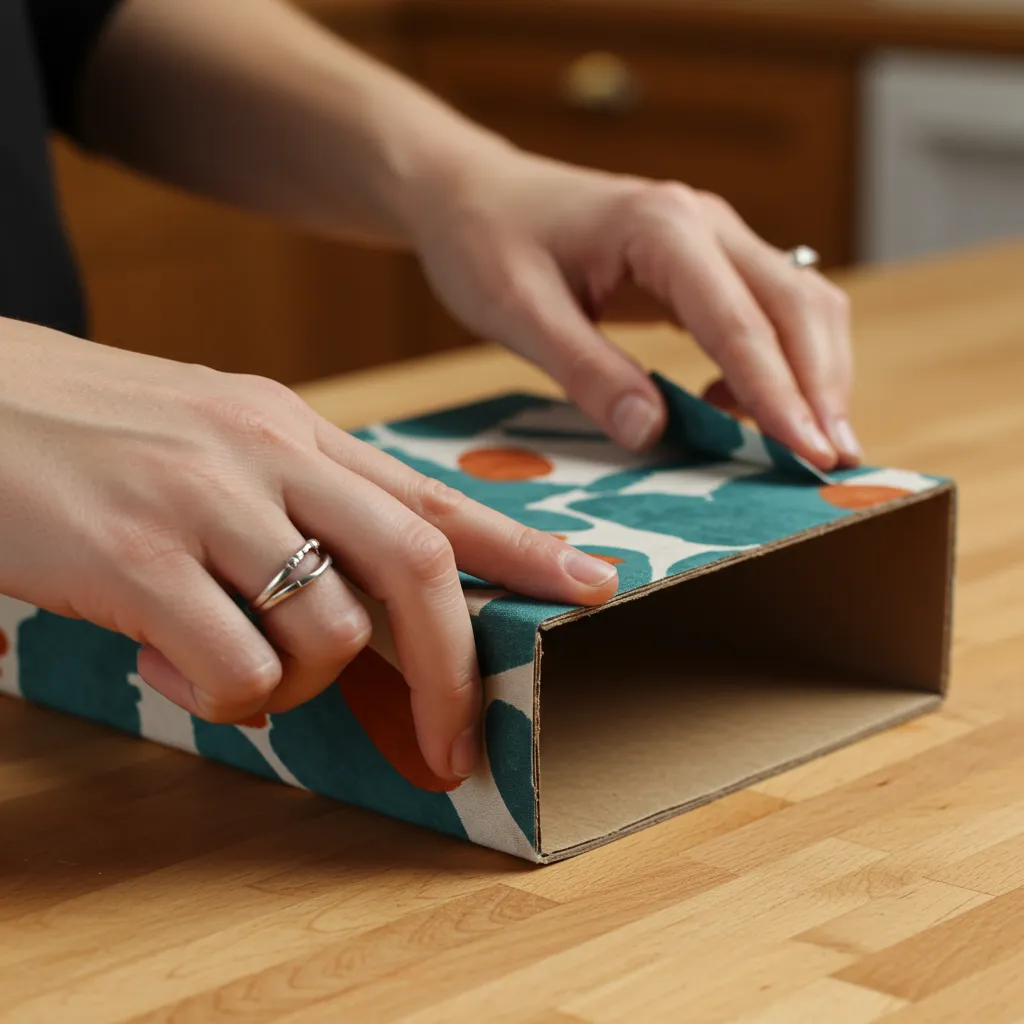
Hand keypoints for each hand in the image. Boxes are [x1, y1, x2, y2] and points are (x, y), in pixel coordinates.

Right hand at [0, 319, 618, 780]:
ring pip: (328, 632)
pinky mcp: (137, 560)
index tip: (592, 585)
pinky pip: (234, 669)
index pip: (436, 494)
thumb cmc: (94, 431)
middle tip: (458, 740)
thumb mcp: (215, 442)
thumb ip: (299, 506)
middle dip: (455, 665)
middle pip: (420, 563)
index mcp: (297, 429)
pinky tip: (164, 661)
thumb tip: (365, 601)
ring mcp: (206, 504)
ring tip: (229, 669)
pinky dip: (222, 697)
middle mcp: (269, 456)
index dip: (525, 548)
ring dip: (300, 685)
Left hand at [410, 151, 857, 469]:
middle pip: (798, 306)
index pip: (740, 323)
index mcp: (662, 226)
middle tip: (833, 465)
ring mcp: (712, 237)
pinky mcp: (705, 260)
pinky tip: (735, 408)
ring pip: (798, 305)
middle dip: (822, 388)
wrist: (475, 195)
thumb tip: (653, 433)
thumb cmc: (487, 243)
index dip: (778, 395)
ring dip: (813, 376)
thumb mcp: (520, 313)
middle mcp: (704, 222)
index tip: (810, 455)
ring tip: (806, 447)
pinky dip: (776, 363)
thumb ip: (588, 371)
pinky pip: (766, 311)